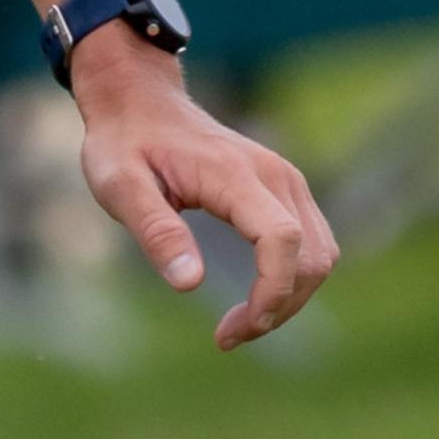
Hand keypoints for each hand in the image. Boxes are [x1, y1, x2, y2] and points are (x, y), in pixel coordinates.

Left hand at [68, 39, 338, 350]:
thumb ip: (155, 231)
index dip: (272, 292)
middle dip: (280, 307)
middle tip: (227, 337)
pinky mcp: (285, 189)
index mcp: (234, 174)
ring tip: (238, 325)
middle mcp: (274, 174)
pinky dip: (291, 278)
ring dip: (289, 298)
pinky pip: (310, 244)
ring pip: (319, 253)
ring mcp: (285, 179)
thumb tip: (191, 284)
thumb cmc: (124, 143)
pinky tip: (253, 298)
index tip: (236, 328)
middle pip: (311, 255)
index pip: (282, 239)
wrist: (140, 101)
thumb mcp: (119, 186)